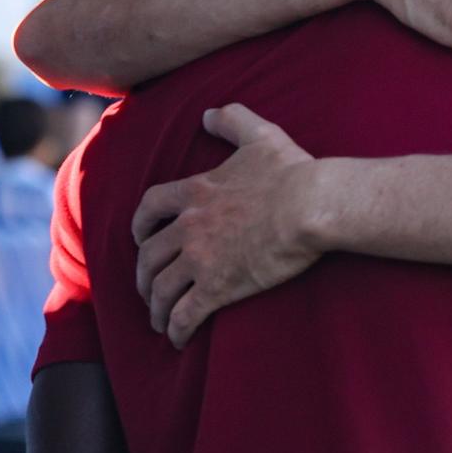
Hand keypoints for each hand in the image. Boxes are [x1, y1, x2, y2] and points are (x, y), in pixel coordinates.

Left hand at [131, 104, 325, 348]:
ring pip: (161, 289)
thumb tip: (208, 113)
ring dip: (156, 307)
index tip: (140, 238)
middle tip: (148, 288)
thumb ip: (232, 120)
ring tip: (159, 319)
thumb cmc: (292, 172)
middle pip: (149, 255)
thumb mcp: (261, 135)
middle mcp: (189, 226)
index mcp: (196, 192)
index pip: (150, 208)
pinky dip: (175, 329)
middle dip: (143, 275)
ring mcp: (200, 258)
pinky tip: (177, 339)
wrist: (311, 205)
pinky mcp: (218, 287)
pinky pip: (184, 314)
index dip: (140, 225)